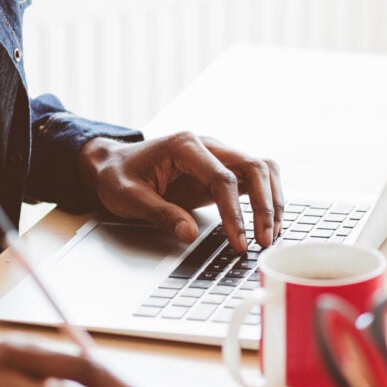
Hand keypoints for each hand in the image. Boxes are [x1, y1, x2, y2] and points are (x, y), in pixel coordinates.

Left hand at [78, 133, 283, 251]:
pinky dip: (266, 200)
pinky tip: (266, 224)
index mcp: (185, 146)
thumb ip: (160, 214)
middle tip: (263, 240)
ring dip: (272, 200)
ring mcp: (218, 156)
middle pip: (253, 167)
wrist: (114, 163)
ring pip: (262, 169)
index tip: (239, 240)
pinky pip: (254, 180)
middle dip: (265, 206)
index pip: (223, 178)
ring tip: (270, 234)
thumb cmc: (119, 176)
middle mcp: (208, 146)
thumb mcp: (128, 197)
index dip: (235, 212)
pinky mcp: (222, 170)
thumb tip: (189, 233)